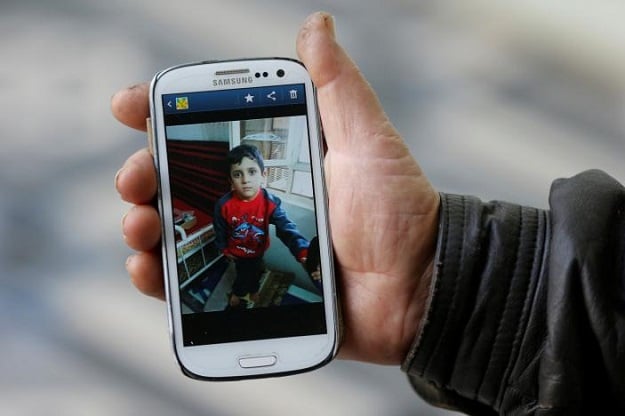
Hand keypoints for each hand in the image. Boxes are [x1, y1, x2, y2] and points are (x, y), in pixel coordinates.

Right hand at [112, 12, 438, 364]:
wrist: (417, 288)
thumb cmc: (397, 212)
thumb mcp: (367, 139)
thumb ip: (337, 85)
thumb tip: (316, 25)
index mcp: (276, 157)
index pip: (207, 129)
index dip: (163, 115)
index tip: (131, 106)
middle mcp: (254, 198)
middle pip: (179, 180)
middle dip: (144, 172)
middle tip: (138, 176)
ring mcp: (247, 244)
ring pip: (176, 229)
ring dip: (143, 221)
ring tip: (141, 222)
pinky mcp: (248, 286)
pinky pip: (189, 283)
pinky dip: (158, 275)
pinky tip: (147, 266)